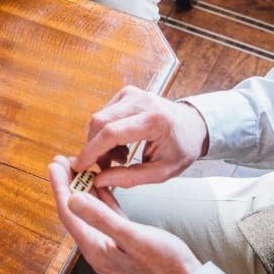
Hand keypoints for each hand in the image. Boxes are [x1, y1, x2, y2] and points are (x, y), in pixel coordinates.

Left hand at [49, 157, 200, 273]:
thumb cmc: (164, 263)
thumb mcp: (132, 237)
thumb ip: (101, 218)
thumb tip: (72, 199)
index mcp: (96, 249)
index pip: (69, 213)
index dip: (60, 187)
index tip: (54, 164)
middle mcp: (98, 248)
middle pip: (76, 211)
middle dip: (67, 185)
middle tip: (63, 160)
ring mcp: (110, 245)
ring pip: (90, 212)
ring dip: (83, 189)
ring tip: (79, 166)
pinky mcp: (123, 241)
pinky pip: (106, 216)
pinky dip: (102, 199)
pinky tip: (100, 184)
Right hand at [71, 86, 209, 190]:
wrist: (193, 124)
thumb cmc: (182, 148)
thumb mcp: (163, 172)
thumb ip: (131, 178)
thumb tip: (100, 179)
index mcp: (154, 120)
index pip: (112, 132)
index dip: (92, 150)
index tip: (80, 166)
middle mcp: (141, 101)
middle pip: (99, 122)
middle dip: (94, 148)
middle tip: (106, 166)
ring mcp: (132, 94)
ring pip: (98, 118)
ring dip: (101, 142)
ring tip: (120, 157)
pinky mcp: (126, 93)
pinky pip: (104, 114)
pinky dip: (105, 133)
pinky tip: (121, 144)